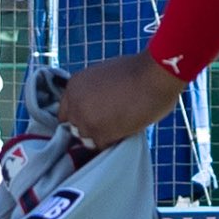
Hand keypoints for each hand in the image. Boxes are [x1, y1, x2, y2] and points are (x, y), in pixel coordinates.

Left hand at [56, 50, 184, 149]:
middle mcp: (74, 103)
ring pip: (86, 140)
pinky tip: (124, 131)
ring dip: (100, 137)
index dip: (81, 117)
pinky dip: (112, 142)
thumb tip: (100, 106)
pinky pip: (101, 146)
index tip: (93, 119)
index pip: (66, 112)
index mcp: (74, 85)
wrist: (152, 76)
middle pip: (74, 127)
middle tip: (109, 124)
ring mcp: (85, 120)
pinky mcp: (99, 134)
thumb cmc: (138, 71)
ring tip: (118, 127)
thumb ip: (96, 92)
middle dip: (89, 127)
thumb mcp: (106, 75)